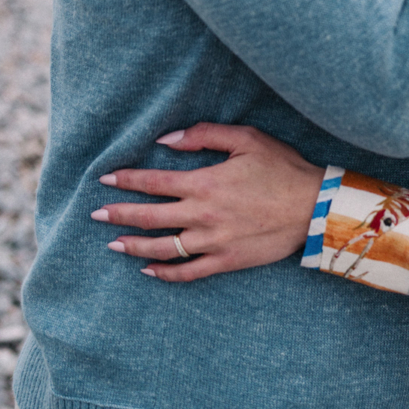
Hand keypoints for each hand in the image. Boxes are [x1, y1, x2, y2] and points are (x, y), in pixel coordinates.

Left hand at [91, 123, 322, 282]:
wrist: (312, 206)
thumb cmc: (281, 167)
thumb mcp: (246, 139)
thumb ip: (204, 136)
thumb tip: (168, 139)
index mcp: (205, 182)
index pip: (155, 181)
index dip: (127, 180)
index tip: (106, 179)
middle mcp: (202, 214)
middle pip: (150, 217)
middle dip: (120, 214)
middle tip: (96, 214)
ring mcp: (212, 242)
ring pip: (163, 247)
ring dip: (134, 245)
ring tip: (113, 243)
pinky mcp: (225, 261)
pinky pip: (187, 272)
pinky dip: (164, 272)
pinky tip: (148, 270)